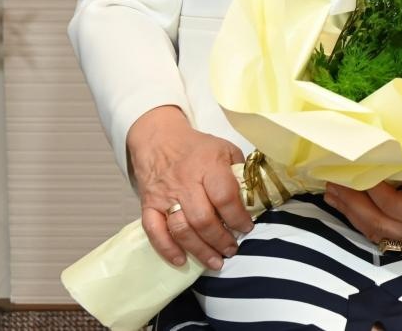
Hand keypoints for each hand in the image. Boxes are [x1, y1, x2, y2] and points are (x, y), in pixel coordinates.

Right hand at [126, 105, 252, 268]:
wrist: (159, 139)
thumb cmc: (197, 148)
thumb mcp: (224, 149)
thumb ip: (238, 172)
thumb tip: (252, 197)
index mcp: (208, 166)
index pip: (224, 197)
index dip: (238, 217)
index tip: (247, 228)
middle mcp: (186, 183)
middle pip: (203, 219)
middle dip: (221, 240)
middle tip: (232, 250)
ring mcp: (165, 196)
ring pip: (181, 229)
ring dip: (199, 250)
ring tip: (215, 262)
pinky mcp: (148, 205)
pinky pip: (154, 232)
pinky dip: (167, 249)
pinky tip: (181, 261)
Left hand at [323, 181, 401, 250]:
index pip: (394, 204)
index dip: (372, 187)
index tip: (356, 167)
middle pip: (378, 222)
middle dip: (352, 201)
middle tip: (333, 180)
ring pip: (373, 230)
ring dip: (349, 211)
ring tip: (331, 191)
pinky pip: (376, 232)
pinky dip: (357, 217)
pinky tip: (342, 204)